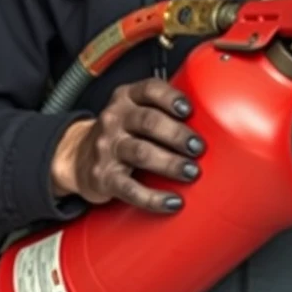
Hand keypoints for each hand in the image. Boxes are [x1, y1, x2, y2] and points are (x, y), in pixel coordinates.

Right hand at [50, 78, 204, 211]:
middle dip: (177, 134)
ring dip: (170, 163)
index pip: (150, 89)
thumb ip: (164, 107)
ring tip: (192, 171)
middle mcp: (115, 118)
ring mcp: (107, 148)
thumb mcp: (136, 108)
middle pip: (149, 122)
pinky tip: (172, 202)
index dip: (171, 98)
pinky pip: (130, 189)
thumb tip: (213, 116)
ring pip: (141, 153)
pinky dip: (153, 198)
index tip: (189, 109)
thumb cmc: (121, 130)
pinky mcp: (103, 177)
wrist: (77, 157)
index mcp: (127, 97)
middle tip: (199, 147)